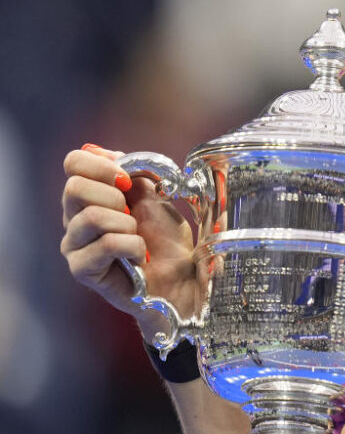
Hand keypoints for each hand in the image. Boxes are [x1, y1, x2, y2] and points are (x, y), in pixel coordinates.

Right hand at [60, 144, 198, 332]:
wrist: (182, 279)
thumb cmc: (167, 240)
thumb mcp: (154, 197)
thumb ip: (131, 172)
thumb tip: (106, 153)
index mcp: (90, 195)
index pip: (74, 162)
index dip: (103, 164)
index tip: (128, 178)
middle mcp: (73, 217)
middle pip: (75, 187)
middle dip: (116, 197)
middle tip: (133, 216)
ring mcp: (74, 244)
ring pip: (91, 216)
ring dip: (127, 225)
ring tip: (138, 239)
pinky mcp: (82, 269)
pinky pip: (105, 244)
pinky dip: (132, 248)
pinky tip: (138, 259)